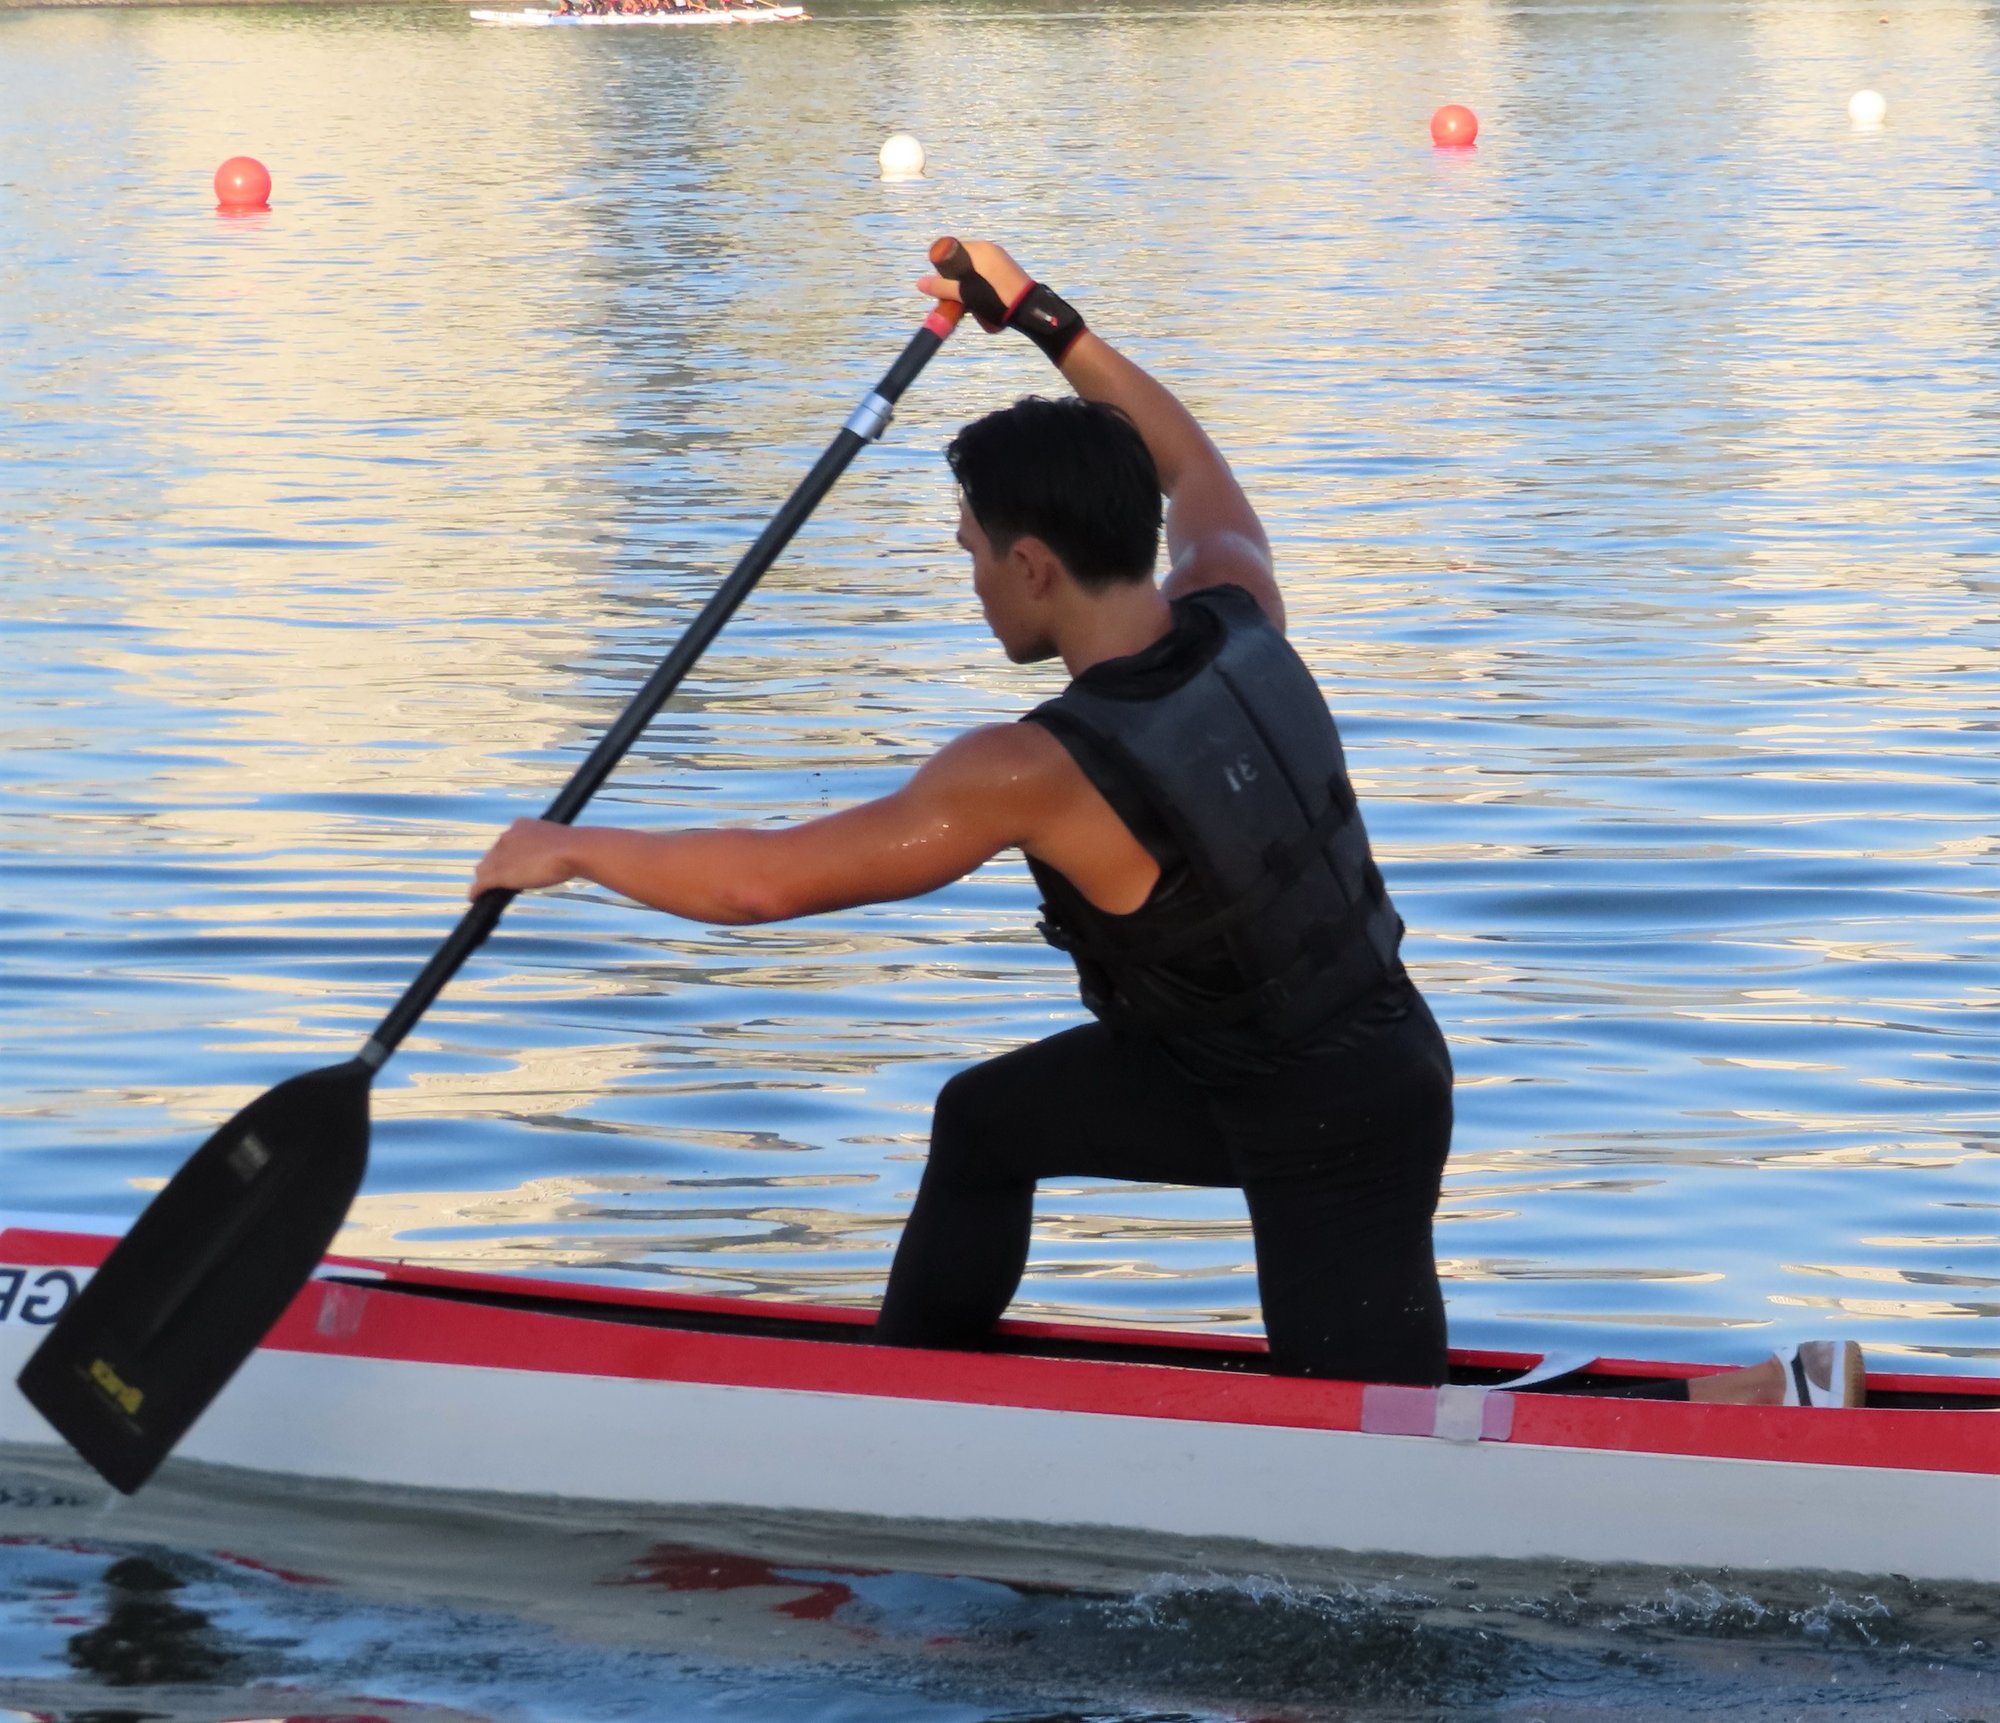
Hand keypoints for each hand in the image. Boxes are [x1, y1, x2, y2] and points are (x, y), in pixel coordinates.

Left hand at [469, 818, 577, 899]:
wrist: (574, 850)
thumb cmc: (574, 847)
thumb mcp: (559, 842)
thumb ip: (549, 846)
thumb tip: (557, 855)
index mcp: (520, 825)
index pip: (505, 843)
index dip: (507, 857)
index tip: (514, 866)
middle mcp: (506, 837)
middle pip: (492, 856)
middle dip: (495, 868)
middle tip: (502, 882)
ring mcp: (501, 855)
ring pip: (484, 870)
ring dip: (484, 880)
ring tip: (486, 891)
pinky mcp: (498, 873)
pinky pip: (481, 884)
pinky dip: (476, 891)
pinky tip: (474, 898)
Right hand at [916, 239, 1032, 324]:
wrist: (1030, 310)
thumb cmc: (997, 298)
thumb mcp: (965, 293)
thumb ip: (942, 287)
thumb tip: (921, 283)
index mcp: (980, 249)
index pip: (951, 251)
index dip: (944, 269)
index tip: (946, 286)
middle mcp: (990, 250)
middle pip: (962, 264)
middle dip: (957, 283)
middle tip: (959, 300)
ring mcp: (1000, 261)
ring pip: (973, 274)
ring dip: (969, 290)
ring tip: (974, 306)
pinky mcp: (1007, 274)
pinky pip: (985, 279)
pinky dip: (981, 292)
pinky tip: (986, 307)